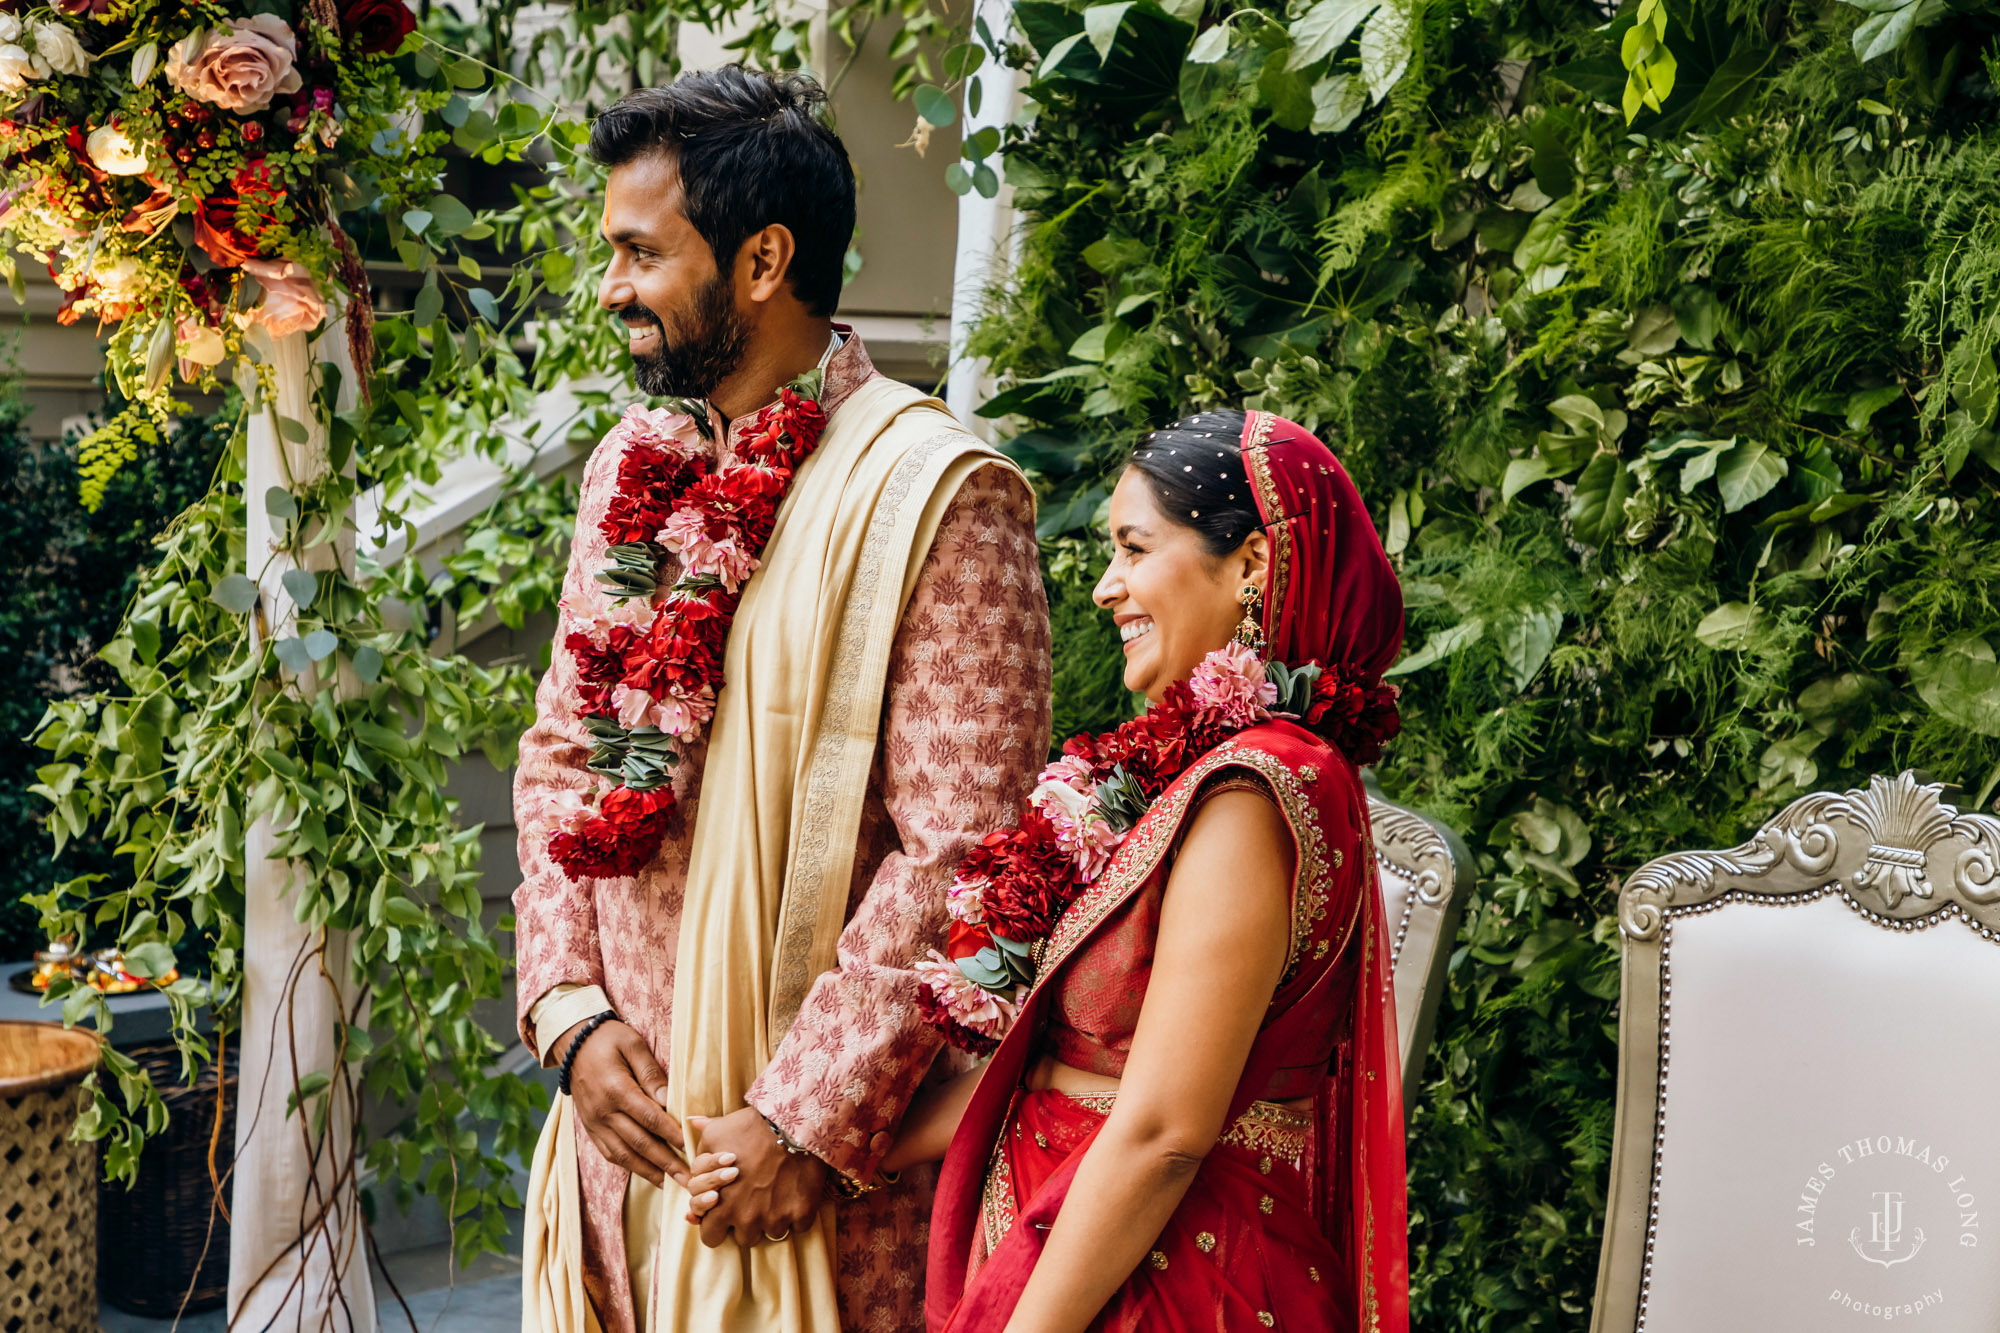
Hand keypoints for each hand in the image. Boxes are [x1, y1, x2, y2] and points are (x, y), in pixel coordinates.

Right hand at [561, 1018, 689, 1190]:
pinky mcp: (590, 1129)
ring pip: (624, 1155)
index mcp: (616, 1090)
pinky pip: (610, 1154)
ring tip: (672, 1184)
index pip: (650, 1118)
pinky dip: (630, 1167)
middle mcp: (603, 1112)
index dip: (672, 1134)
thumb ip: (651, 1073)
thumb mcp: (633, 1044)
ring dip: (650, 1172)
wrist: (573, 1043)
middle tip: (690, 1179)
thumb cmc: (609, 1039)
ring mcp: (595, 1123)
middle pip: (640, 1143)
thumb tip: (669, 1099)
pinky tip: (647, 1174)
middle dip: (666, 1163)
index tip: (692, 1147)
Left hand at [684, 1106, 827, 1247]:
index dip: (717, 1224)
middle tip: (755, 1200)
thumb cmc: (749, 1129)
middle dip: (747, 1222)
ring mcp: (777, 1218)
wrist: (792, 1123)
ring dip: (773, 1219)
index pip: (710, 1237)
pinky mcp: (802, 1213)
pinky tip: (796, 1193)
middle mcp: (747, 1219)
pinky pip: (799, 1226)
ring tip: (777, 1194)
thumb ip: (702, 1148)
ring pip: (772, 1233)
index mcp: (720, 1207)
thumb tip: (692, 1125)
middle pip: (744, 1238)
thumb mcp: (716, 1134)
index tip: (727, 1211)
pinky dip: (798, 1213)